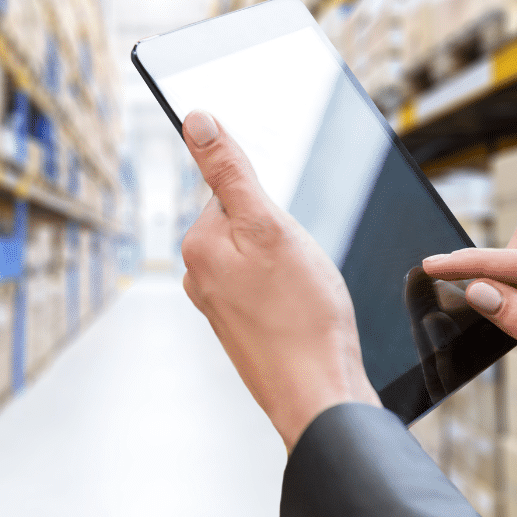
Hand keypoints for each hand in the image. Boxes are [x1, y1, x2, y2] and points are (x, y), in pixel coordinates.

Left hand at [179, 111, 381, 449]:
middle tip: (302, 269)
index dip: (272, 204)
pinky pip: (270, 289)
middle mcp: (199, 275)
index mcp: (197, 245)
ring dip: (292, 266)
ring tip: (306, 295)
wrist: (319, 396)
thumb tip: (196, 120)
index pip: (234, 189)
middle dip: (283, 235)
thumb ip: (230, 171)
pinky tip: (306, 313)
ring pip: (264, 257)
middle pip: (249, 222)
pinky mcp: (243, 328)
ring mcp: (220, 305)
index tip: (288, 236)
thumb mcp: (269, 226)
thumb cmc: (303, 316)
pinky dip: (293, 293)